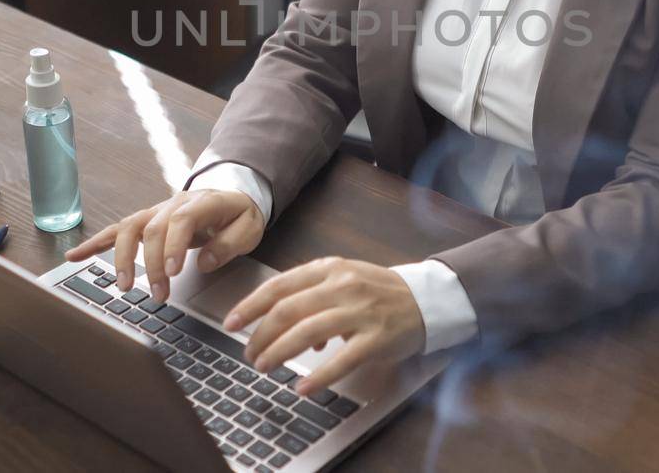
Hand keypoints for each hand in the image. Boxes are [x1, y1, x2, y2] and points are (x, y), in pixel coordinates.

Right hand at [65, 189, 264, 302]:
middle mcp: (174, 203)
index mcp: (203, 202)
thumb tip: (205, 261)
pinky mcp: (145, 220)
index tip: (172, 272)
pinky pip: (116, 229)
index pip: (181, 220)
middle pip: (153, 228)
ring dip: (122, 257)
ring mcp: (156, 210)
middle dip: (151, 264)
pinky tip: (75, 256)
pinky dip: (94, 242)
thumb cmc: (239, 215)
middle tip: (157, 294)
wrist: (231, 196)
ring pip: (129, 227)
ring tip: (122, 285)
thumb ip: (230, 244)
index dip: (173, 245)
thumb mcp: (250, 228)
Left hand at [223, 257, 424, 395]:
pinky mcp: (376, 338)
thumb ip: (311, 297)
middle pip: (287, 311)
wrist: (426, 299)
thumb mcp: (343, 280)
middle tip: (249, 354)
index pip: (279, 286)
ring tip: (265, 367)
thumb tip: (282, 328)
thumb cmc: (379, 291)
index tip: (232, 323)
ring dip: (279, 352)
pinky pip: (341, 360)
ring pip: (307, 332)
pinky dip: (318, 376)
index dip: (250, 306)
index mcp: (329, 269)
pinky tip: (303, 388)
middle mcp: (342, 286)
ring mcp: (360, 311)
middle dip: (261, 335)